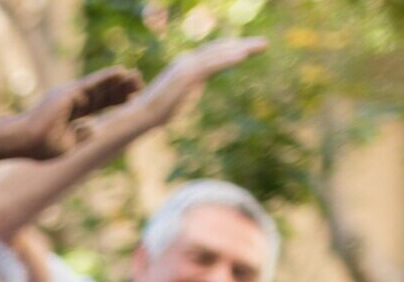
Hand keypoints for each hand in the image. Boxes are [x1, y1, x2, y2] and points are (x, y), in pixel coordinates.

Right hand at [12, 66, 142, 159]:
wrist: (24, 141)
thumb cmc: (40, 147)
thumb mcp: (67, 146)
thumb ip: (80, 137)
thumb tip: (94, 129)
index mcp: (71, 114)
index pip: (97, 105)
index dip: (114, 100)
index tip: (132, 98)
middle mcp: (71, 101)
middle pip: (101, 94)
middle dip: (120, 89)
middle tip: (139, 83)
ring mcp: (69, 96)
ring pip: (99, 87)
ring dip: (118, 81)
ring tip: (136, 76)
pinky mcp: (68, 93)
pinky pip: (92, 83)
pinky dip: (107, 77)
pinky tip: (121, 72)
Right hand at [140, 37, 265, 118]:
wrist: (140, 116)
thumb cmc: (153, 113)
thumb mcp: (175, 99)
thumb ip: (186, 91)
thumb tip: (191, 93)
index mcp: (184, 67)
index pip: (212, 54)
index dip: (230, 49)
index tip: (247, 49)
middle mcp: (186, 62)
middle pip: (219, 50)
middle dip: (242, 45)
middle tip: (263, 44)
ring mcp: (186, 68)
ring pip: (218, 54)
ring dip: (241, 49)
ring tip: (261, 46)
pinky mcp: (186, 76)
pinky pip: (211, 64)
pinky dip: (227, 59)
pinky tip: (243, 56)